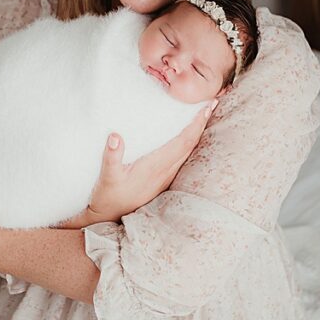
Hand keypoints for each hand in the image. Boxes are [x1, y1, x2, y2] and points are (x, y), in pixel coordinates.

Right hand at [82, 99, 216, 223]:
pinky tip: (189, 134)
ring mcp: (166, 176)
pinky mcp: (162, 179)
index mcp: (156, 166)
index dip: (196, 124)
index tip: (206, 107)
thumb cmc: (108, 197)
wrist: (109, 217)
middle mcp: (166, 171)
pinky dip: (189, 141)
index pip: (183, 141)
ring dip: (198, 131)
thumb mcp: (107, 177)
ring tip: (205, 113)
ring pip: (189, 150)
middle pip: (191, 143)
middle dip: (203, 122)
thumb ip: (112, 157)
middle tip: (213, 102)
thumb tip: (115, 136)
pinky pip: (182, 156)